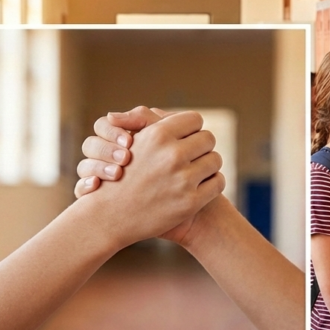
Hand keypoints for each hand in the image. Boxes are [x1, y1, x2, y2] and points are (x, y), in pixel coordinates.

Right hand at [73, 106, 167, 197]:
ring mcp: (97, 176)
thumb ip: (146, 120)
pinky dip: (85, 186)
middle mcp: (104, 157)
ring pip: (83, 166)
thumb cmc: (171, 164)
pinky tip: (96, 186)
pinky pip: (80, 189)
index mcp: (116, 139)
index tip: (130, 141)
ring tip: (117, 173)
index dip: (112, 130)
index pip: (102, 126)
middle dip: (106, 149)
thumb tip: (113, 116)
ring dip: (97, 167)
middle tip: (125, 158)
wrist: (175, 204)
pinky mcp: (94, 198)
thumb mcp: (162, 140)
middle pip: (90, 144)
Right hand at [75, 107, 224, 245]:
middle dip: (201, 146)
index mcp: (157, 134)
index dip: (191, 129)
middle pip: (209, 138)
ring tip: (195, 171)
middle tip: (192, 155)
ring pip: (216, 160)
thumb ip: (145, 119)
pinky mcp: (190, 202)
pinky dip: (212, 183)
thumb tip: (168, 114)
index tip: (185, 138)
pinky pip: (218, 182)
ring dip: (208, 165)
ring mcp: (182, 180)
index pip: (195, 119)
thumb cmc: (122, 173)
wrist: (111, 216)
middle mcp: (172, 155)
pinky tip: (199, 186)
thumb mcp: (130, 141)